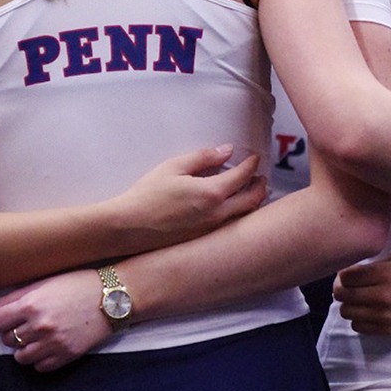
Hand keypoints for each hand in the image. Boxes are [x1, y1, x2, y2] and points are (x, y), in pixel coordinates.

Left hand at [0, 270, 113, 371]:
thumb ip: (13, 299)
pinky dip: (40, 359)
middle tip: (27, 325)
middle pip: (7, 340)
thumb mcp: (44, 283)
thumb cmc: (77, 285)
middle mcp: (40, 325)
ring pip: (21, 357)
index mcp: (31, 304)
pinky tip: (48, 347)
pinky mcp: (67, 355)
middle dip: (13, 333)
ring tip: (37, 338)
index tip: (8, 318)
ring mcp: (54, 343)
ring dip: (24, 349)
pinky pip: (40, 367)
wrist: (112, 298)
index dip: (0, 320)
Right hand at [106, 145, 267, 250]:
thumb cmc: (147, 194)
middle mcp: (217, 215)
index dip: (251, 165)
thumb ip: (203, 157)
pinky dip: (239, 214)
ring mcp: (212, 230)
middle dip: (260, 186)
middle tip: (261, 177)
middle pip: (251, 200)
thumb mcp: (173, 167)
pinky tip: (232, 208)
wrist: (129, 227)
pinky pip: (230, 225)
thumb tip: (226, 150)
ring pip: (243, 216)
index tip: (254, 158)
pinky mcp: (203, 239)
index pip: (241, 177)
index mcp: (211, 193)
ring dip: (253, 202)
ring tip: (252, 192)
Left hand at [335, 255, 390, 335]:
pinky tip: (368, 313)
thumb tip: (350, 274)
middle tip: (350, 288)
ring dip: (350, 306)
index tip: (348, 276)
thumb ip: (374, 266)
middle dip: (342, 290)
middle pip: (342, 296)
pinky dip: (359, 320)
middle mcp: (381, 295)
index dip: (343, 275)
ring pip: (347, 313)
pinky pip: (358, 328)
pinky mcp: (388, 330)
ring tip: (360, 301)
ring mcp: (384, 315)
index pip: (345, 277)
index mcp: (384, 273)